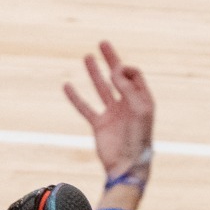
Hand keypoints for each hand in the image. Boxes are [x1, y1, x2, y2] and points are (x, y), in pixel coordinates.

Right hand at [63, 41, 154, 181]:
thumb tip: (116, 69)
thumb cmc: (139, 139)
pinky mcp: (99, 124)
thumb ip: (128, 87)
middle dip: (111, 59)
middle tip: (103, 43)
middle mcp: (127, 104)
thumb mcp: (139, 109)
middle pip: (118, 76)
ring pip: (102, 88)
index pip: (133, 75)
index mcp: (142, 99)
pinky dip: (76, 97)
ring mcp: (113, 113)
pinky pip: (85, 107)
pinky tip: (67, 86)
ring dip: (94, 73)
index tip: (118, 70)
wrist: (127, 165)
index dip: (125, 68)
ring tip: (87, 56)